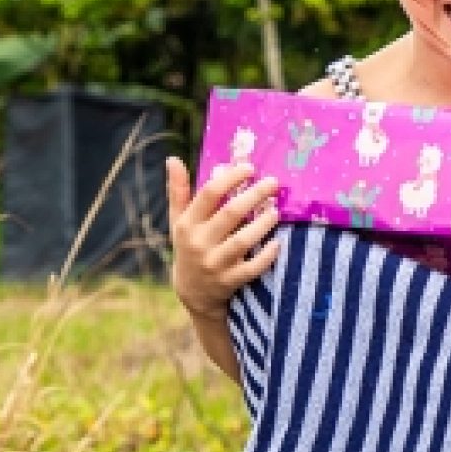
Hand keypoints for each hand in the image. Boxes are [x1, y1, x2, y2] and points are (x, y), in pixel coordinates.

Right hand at [165, 157, 280, 320]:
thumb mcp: (179, 221)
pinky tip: (277, 242)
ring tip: (276, 211)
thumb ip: (179, 191)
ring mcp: (214, 263)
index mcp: (187, 224)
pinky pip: (252, 268)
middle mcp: (199, 242)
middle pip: (230, 214)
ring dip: (262, 224)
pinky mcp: (230, 281)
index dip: (230, 178)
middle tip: (273, 183)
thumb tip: (173, 159)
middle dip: (254, 195)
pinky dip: (266, 255)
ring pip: (242, 241)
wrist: (192, 292)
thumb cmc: (189, 246)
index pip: (208, 194)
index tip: (250, 168)